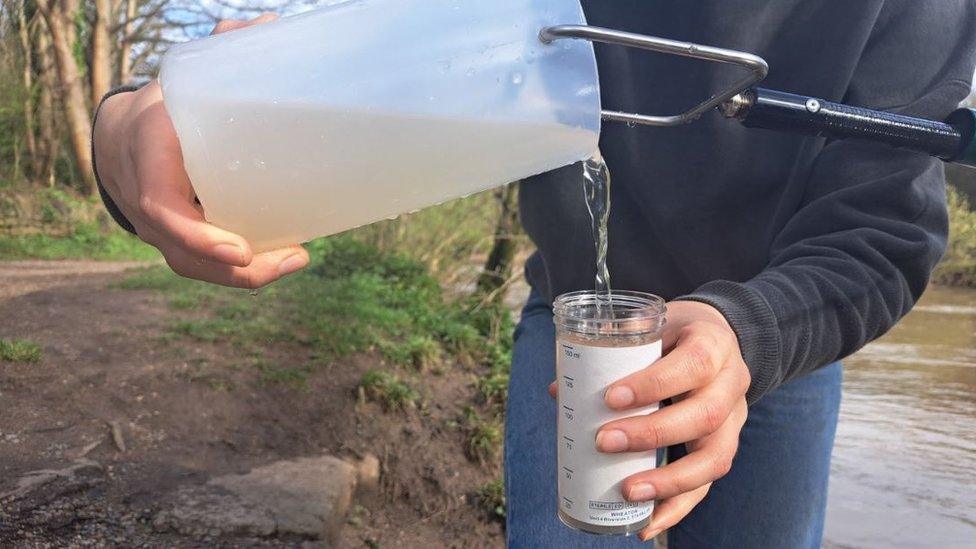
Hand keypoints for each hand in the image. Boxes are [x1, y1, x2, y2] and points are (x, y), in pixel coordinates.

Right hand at [93, 13, 308, 288]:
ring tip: (295, 259)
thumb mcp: (184, 78)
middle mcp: (146, 199)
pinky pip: (200, 265)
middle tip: (292, 257)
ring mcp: (154, 226)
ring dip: (244, 276)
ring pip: (192, 265)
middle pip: (182, 251)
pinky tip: (281, 259)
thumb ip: (224, 55)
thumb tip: (270, 25)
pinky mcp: (172, 240)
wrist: (121, 135)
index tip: (241, 248)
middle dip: (235, 269)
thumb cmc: (165, 107)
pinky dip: (238, 272)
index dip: (196, 233)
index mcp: (148, 153)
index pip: (161, 204)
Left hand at [548, 301, 749, 540]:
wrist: (717, 337)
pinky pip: (708, 483)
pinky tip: (648, 524)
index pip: (693, 364)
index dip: (654, 384)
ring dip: (669, 481)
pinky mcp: (725, 446)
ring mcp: (735, 419)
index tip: (610, 398)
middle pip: (704, 415)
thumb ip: (610, 350)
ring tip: (628, 491)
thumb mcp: (651, 326)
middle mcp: (732, 383)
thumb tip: (559, 391)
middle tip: (604, 441)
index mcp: (713, 344)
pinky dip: (678, 508)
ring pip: (715, 458)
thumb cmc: (674, 334)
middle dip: (652, 434)